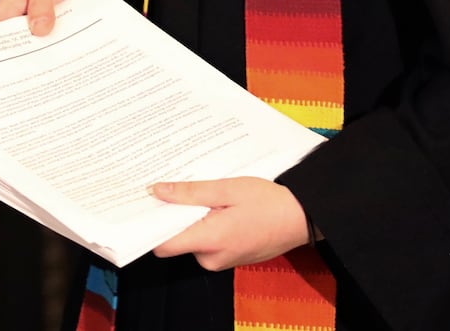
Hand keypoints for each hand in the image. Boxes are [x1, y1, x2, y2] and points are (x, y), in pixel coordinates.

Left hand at [149, 177, 309, 270]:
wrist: (303, 217)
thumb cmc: (269, 202)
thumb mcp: (228, 188)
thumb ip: (190, 192)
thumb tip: (157, 192)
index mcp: (209, 241)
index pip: (163, 245)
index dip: (151, 226)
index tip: (146, 205)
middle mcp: (212, 258)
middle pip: (178, 241)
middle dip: (177, 216)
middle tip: (181, 189)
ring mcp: (222, 261)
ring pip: (194, 240)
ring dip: (195, 219)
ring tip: (209, 195)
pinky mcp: (231, 259)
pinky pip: (209, 244)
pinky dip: (209, 226)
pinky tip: (221, 208)